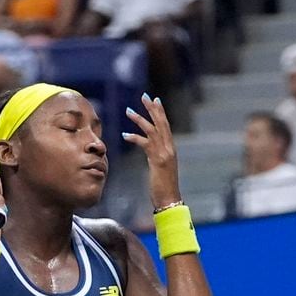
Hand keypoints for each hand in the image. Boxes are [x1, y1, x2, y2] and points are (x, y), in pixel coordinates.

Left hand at [123, 94, 180, 208]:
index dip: (160, 112)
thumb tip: (151, 153)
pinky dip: (134, 137)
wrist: (170, 199)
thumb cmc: (164, 187)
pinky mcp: (157, 160)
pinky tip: (125, 135)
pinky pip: (144, 144)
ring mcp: (164, 153)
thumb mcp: (161, 168)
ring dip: (139, 119)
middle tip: (145, 96)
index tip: (155, 100)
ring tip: (128, 111)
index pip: (166, 126)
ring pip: (152, 130)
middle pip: (161, 123)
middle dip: (152, 108)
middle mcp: (169, 148)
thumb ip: (157, 157)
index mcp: (171, 149)